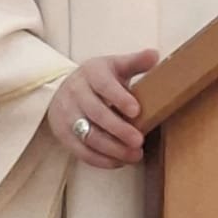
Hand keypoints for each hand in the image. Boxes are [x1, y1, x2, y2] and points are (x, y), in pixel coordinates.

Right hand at [45, 49, 159, 169]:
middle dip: (119, 129)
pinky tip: (119, 162)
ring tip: (134, 155)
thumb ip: (135, 62)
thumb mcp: (115, 65)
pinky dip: (101, 160)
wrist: (64, 89)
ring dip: (113, 149)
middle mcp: (76, 92)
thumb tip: (154, 55)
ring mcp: (67, 115)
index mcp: (92, 72)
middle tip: (139, 140)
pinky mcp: (64, 134)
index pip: (104, 85)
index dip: (119, 98)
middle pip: (97, 114)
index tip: (136, 111)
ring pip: (89, 135)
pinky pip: (81, 151)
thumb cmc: (98, 78)